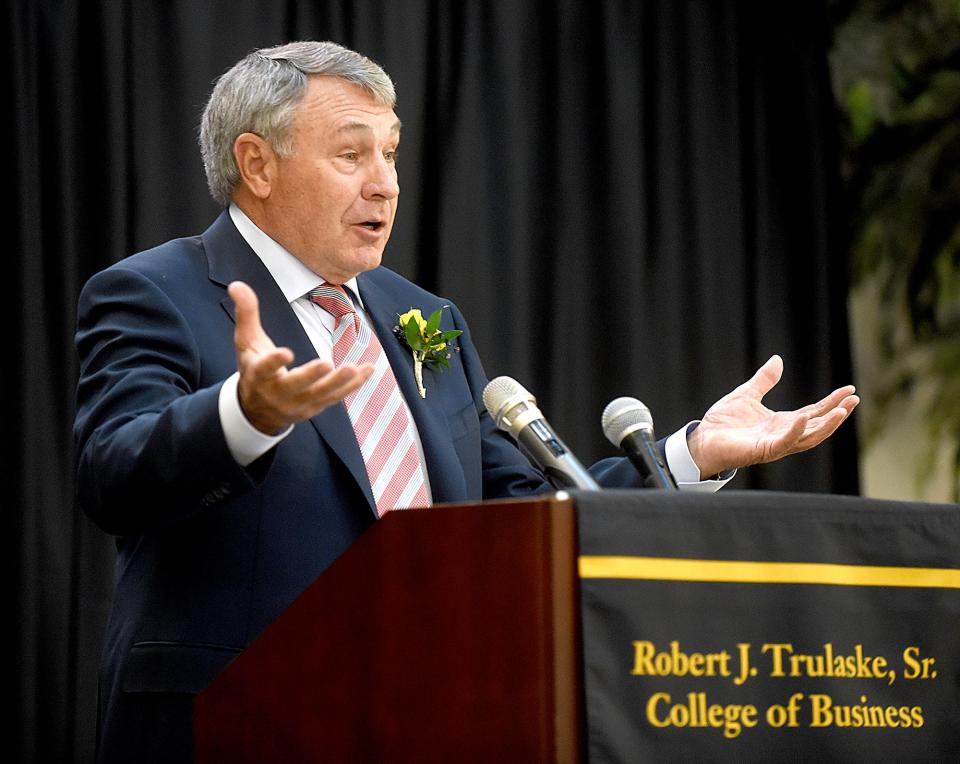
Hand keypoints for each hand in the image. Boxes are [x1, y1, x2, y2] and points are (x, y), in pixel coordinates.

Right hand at [229, 281, 373, 433]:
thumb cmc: (253, 368)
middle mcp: (277, 393)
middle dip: (311, 377)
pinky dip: (353, 385)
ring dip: (339, 383)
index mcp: (258, 375)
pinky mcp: (314, 407)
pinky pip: (336, 397)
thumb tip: (237, 284)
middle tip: (327, 364)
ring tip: (354, 368)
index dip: (274, 362)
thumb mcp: (245, 342)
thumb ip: (246, 314)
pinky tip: (369, 370)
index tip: (285, 353)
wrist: (256, 410)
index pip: (264, 369)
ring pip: (320, 394)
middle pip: (295, 385)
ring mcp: (298, 403)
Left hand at [686, 355, 858, 478]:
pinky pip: (783, 443)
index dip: (832, 402)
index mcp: (782, 422)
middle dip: (837, 414)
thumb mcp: (746, 394)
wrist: (702, 440)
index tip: (850, 391)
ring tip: (842, 411)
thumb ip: (764, 380)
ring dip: (826, 425)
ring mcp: (775, 444)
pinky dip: (794, 432)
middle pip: (817, 426)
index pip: (814, 412)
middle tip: (854, 400)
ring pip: (808, 437)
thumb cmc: (722, 423)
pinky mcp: (762, 450)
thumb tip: (778, 360)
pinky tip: (802, 419)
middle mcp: (783, 435)